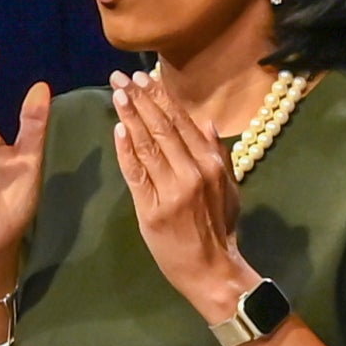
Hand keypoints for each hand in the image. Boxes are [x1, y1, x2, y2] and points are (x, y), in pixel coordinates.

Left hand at [111, 70, 256, 323]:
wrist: (212, 268)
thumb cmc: (220, 228)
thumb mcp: (229, 188)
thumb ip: (217, 154)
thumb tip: (206, 121)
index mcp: (211, 164)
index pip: (182, 122)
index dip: (162, 97)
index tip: (144, 77)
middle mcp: (192, 172)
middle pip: (162, 127)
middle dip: (140, 99)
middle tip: (121, 77)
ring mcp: (171, 189)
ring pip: (147, 145)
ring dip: (130, 116)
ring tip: (117, 94)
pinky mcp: (152, 208)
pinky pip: (136, 173)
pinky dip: (126, 150)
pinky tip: (118, 129)